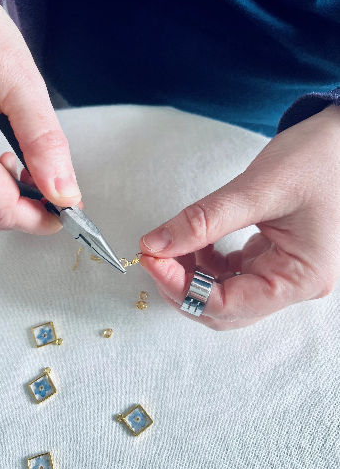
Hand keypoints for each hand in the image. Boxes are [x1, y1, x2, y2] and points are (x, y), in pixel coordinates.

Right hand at [0, 0, 80, 233]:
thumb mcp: (19, 80)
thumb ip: (43, 140)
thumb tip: (63, 190)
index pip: (0, 206)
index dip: (40, 218)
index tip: (69, 210)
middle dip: (31, 212)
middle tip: (62, 194)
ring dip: (16, 198)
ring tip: (40, 171)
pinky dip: (0, 184)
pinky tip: (15, 162)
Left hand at [139, 104, 339, 329]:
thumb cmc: (318, 159)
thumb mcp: (258, 188)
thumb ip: (204, 220)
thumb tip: (155, 243)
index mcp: (300, 278)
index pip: (227, 305)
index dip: (181, 287)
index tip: (150, 258)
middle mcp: (293, 286)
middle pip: (223, 309)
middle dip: (182, 286)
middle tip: (155, 254)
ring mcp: (284, 274)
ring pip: (224, 295)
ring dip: (191, 276)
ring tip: (171, 244)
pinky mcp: (273, 260)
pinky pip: (232, 276)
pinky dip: (205, 265)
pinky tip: (193, 243)